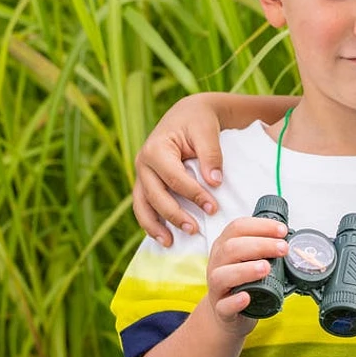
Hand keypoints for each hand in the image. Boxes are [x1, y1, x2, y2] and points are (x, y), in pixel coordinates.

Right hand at [132, 94, 225, 245]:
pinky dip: (150, 223)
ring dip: (155, 226)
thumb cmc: (198, 121)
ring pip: (142, 205)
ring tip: (171, 242)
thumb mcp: (206, 131)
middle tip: (195, 229)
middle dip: (175, 215)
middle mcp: (143, 163)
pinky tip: (163, 236)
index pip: (174, 178)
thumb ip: (210, 155)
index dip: (193, 194)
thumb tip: (214, 182)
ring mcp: (141, 174)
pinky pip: (143, 206)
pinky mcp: (145, 182)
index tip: (213, 207)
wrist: (187, 114)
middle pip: (155, 196)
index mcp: (156, 149)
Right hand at [205, 217, 289, 335]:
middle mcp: (217, 264)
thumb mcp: (249, 259)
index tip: (282, 231)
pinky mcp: (220, 310)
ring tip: (266, 268)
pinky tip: (246, 297)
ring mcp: (216, 288)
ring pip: (222, 275)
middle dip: (260, 245)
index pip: (238, 227)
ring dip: (245, 270)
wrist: (228, 314)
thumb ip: (264, 248)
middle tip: (283, 249)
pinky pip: (223, 306)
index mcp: (225, 246)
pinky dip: (234, 301)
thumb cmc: (243, 281)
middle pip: (232, 248)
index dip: (261, 226)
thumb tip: (289, 240)